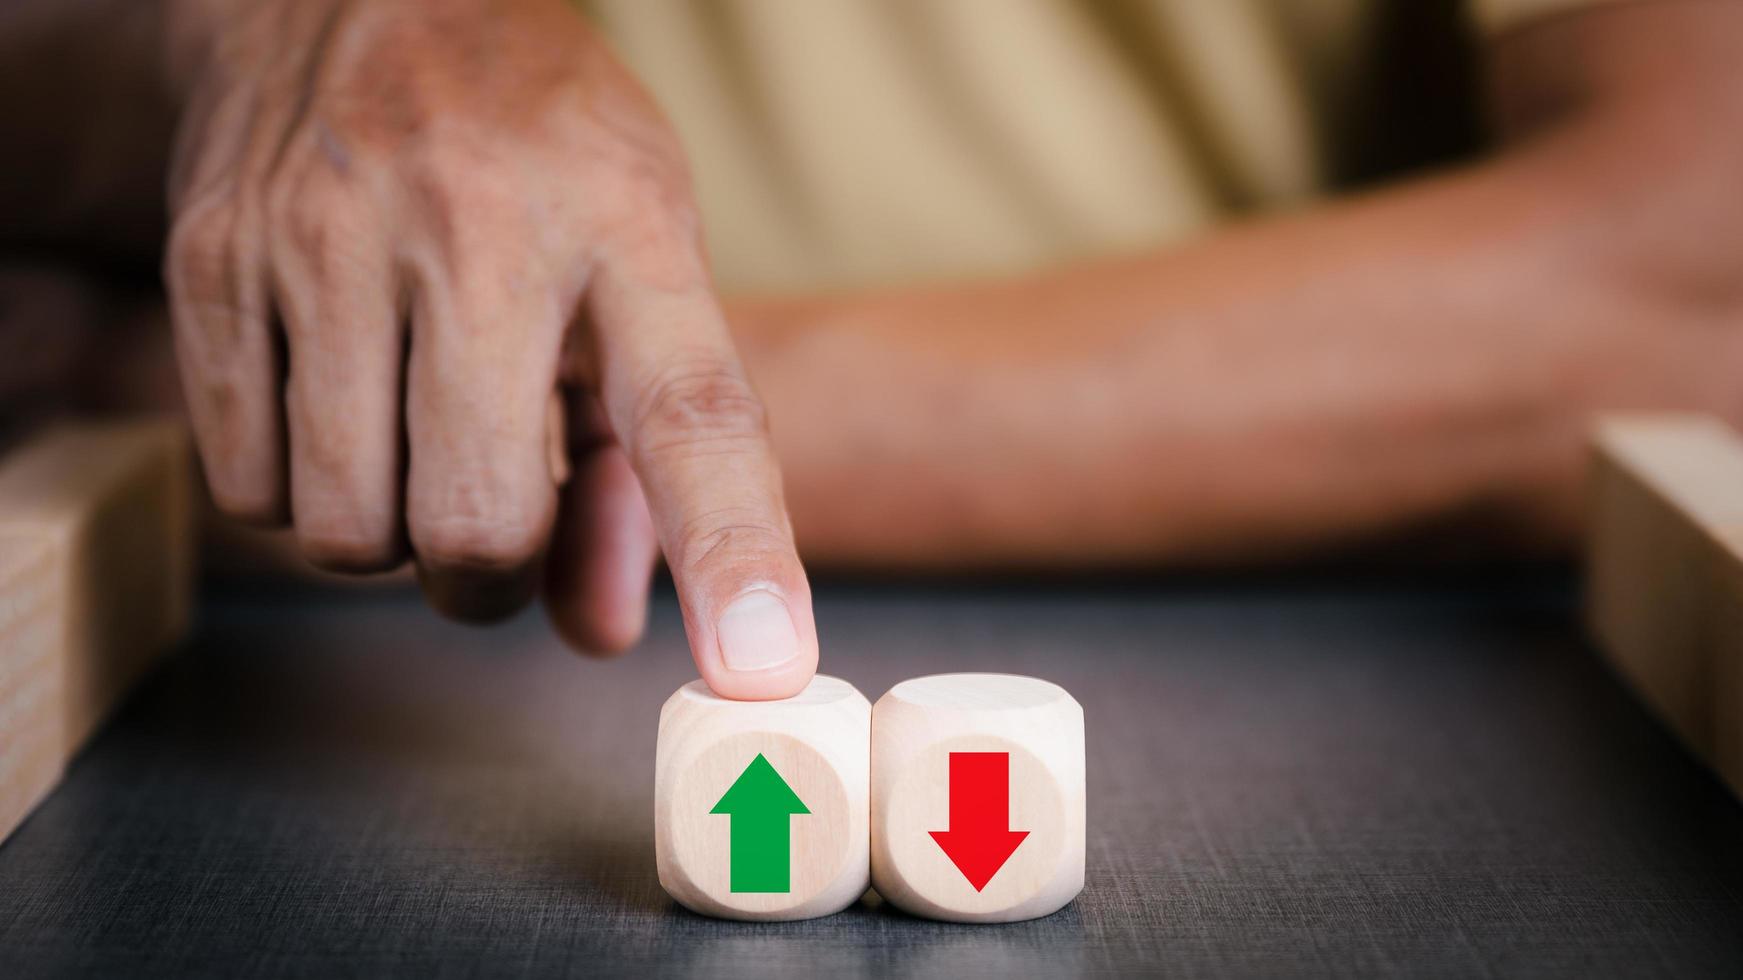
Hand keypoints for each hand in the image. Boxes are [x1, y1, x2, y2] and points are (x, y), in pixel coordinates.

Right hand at [162, 0, 815, 697]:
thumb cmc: (538, 160)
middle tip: (495, 514)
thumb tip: (601, 632)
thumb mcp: (639, 273)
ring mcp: (328, 238)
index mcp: (627, 228)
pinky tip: (333, 409)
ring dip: (390, 539)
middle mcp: (477, 228)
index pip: (694, 416)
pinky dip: (297, 494)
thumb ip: (638, 466)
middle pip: (478, 524)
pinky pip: (248, 490)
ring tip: (413, 440)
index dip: (731, 556)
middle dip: (489, 574)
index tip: (760, 672)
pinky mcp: (216, 258)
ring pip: (347, 532)